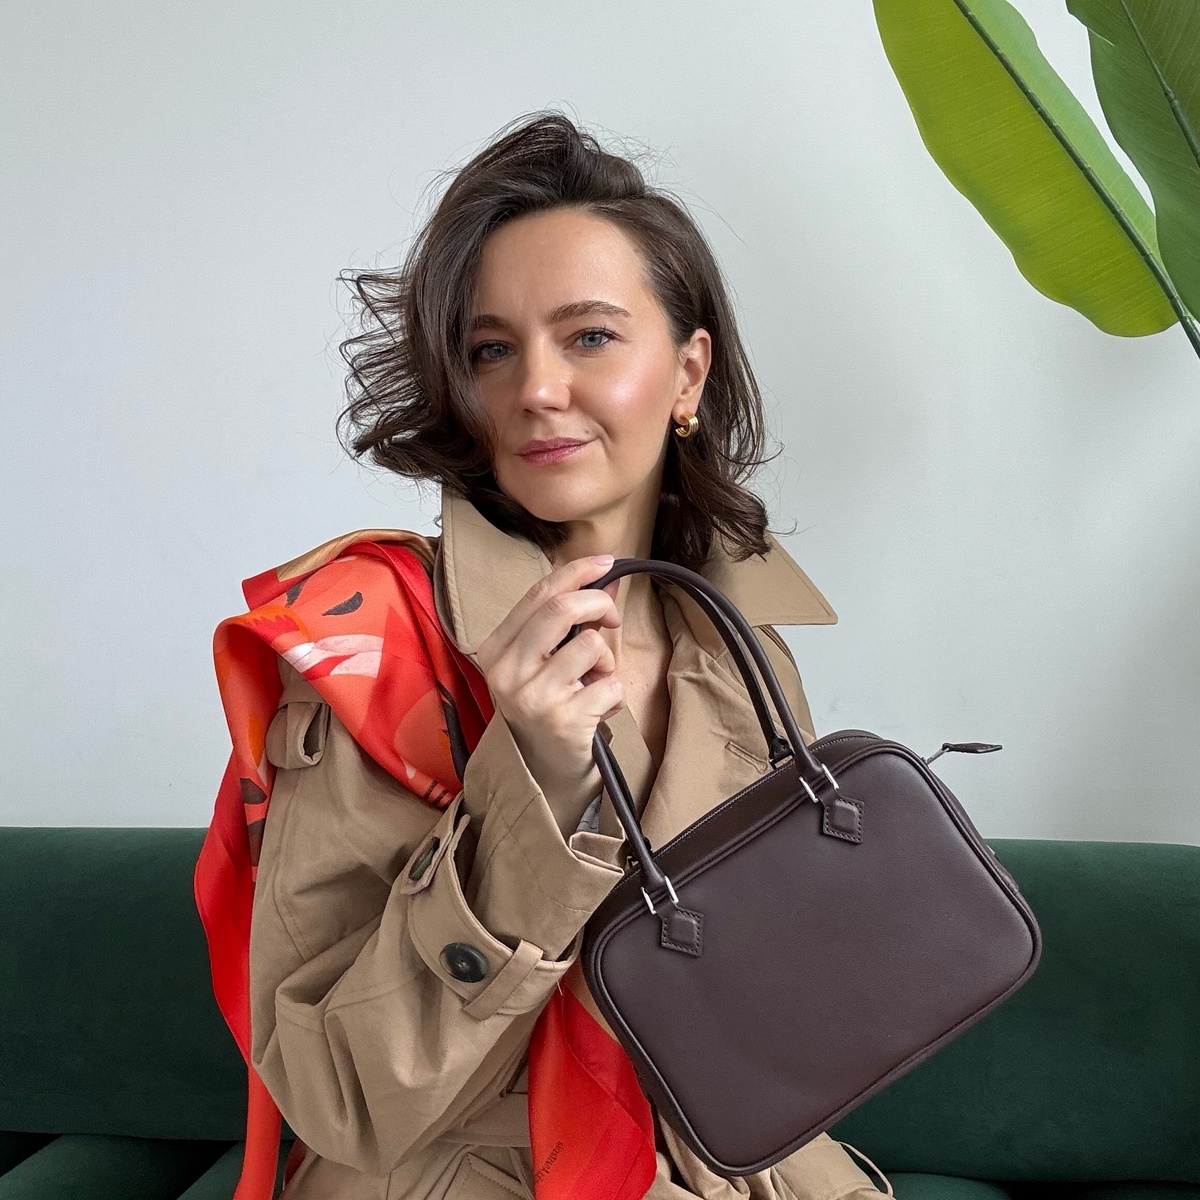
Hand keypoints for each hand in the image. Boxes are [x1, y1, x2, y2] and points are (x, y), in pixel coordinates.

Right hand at [474, 554, 623, 835]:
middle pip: (561, 609)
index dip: (577, 571)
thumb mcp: (543, 662)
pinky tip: (597, 711)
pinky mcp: (562, 720)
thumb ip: (566, 621)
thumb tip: (607, 577)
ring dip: (606, 662)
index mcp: (495, 650)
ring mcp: (532, 697)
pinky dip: (614, 694)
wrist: (543, 775)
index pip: (538, 594)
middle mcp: (506, 672)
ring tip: (593, 684)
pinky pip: (610, 684)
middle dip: (598, 604)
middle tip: (613, 618)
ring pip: (590, 645)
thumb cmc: (547, 709)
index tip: (608, 562)